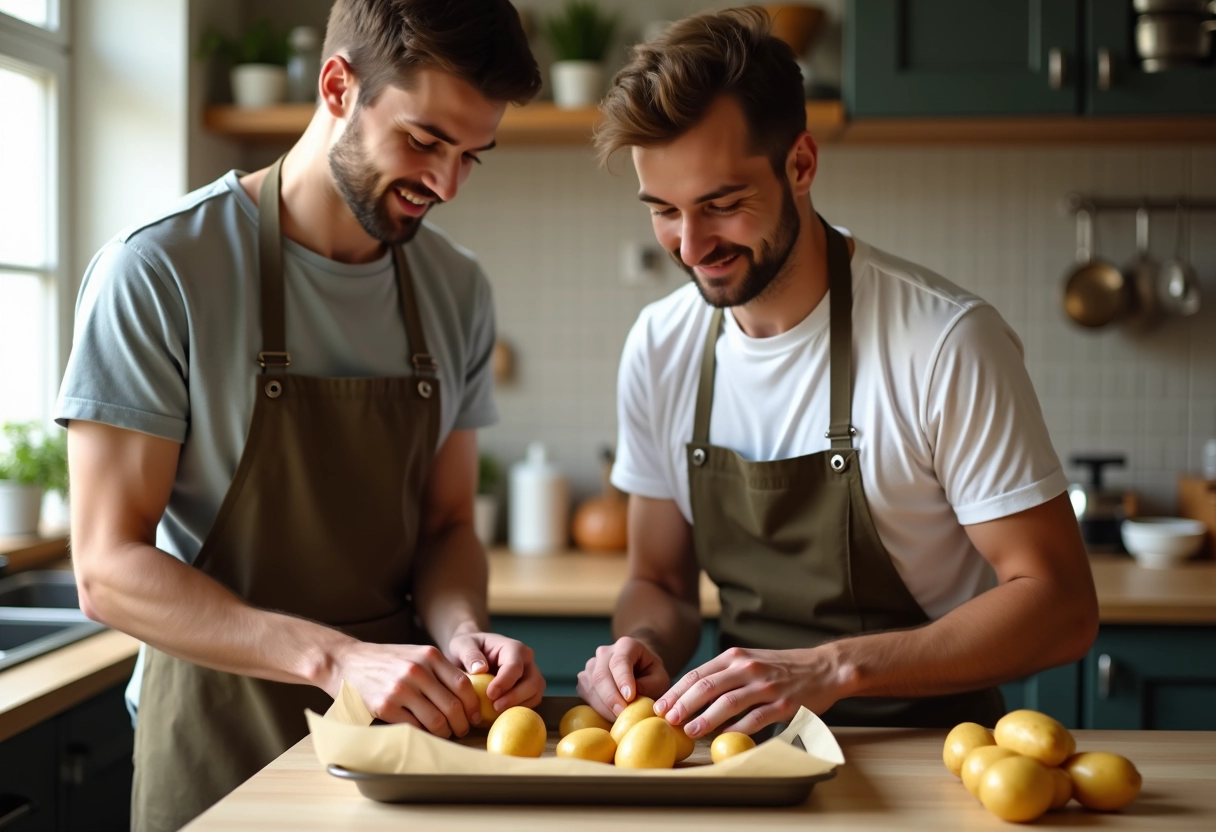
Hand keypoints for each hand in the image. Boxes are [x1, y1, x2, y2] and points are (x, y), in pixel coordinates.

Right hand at [328, 641, 480, 736]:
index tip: (475, 716)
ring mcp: (401, 689)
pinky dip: (424, 734)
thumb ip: (439, 670)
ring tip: (444, 734)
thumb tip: (467, 695)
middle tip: (462, 730)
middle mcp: (417, 670)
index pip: (464, 685)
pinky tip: (424, 733)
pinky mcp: (385, 706)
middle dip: (462, 724)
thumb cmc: (385, 660)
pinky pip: (415, 728)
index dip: (473, 705)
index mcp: (430, 655)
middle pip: (453, 706)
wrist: (346, 661)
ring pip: (436, 721)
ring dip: (445, 733)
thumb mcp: (416, 654)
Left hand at [447, 630, 545, 712]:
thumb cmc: (468, 648)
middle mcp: (527, 661)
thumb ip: (469, 654)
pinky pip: (530, 703)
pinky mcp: (528, 690)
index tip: (490, 694)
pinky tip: (500, 715)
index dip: (505, 682)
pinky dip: (518, 711)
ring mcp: (530, 676)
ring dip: (518, 707)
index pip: (515, 666)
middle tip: (495, 708)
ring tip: (497, 713)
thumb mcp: (462, 645)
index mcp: (513, 648)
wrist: (471, 654)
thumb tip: (480, 669)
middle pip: (532, 682)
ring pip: (535, 695)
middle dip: (515, 698)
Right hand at [576, 636, 670, 720]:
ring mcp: (591, 665)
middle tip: (622, 714)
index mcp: (626, 645)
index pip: (620, 661)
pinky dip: (597, 708)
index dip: (623, 680)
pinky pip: (586, 695)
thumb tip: (632, 696)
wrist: (638, 668)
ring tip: (619, 718)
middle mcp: (604, 652)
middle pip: (601, 675)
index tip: (630, 697)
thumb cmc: (650, 673)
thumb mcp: (660, 678)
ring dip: (604, 706)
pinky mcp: (584, 680)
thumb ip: (650, 685)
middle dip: (611, 698)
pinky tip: (610, 715)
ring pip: (591, 687)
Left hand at [656, 646, 846, 737]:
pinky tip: (723, 738)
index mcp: (735, 656)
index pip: (697, 674)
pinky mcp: (783, 705)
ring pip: (728, 702)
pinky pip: (755, 719)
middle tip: (668, 720)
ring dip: (705, 719)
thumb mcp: (749, 660)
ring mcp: (766, 686)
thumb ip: (723, 674)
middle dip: (683, 705)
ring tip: (689, 731)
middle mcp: (748, 668)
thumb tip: (689, 697)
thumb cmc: (780, 668)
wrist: (823, 668)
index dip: (676, 692)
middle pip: (707, 686)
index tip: (660, 707)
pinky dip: (737, 729)